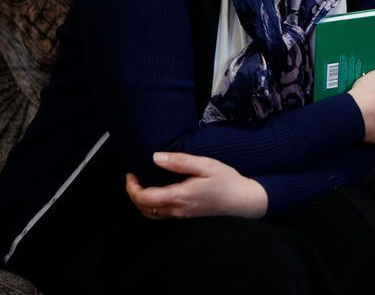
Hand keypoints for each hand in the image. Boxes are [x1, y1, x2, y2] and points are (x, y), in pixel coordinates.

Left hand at [125, 152, 267, 220]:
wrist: (243, 201)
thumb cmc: (226, 181)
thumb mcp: (206, 165)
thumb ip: (180, 161)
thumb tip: (156, 157)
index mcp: (179, 196)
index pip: (144, 197)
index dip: (132, 187)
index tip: (130, 173)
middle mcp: (177, 210)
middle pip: (143, 208)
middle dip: (133, 193)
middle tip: (132, 177)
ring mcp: (181, 216)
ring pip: (150, 215)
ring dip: (140, 202)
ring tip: (140, 186)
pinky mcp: (186, 217)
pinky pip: (160, 216)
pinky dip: (151, 207)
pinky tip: (156, 194)